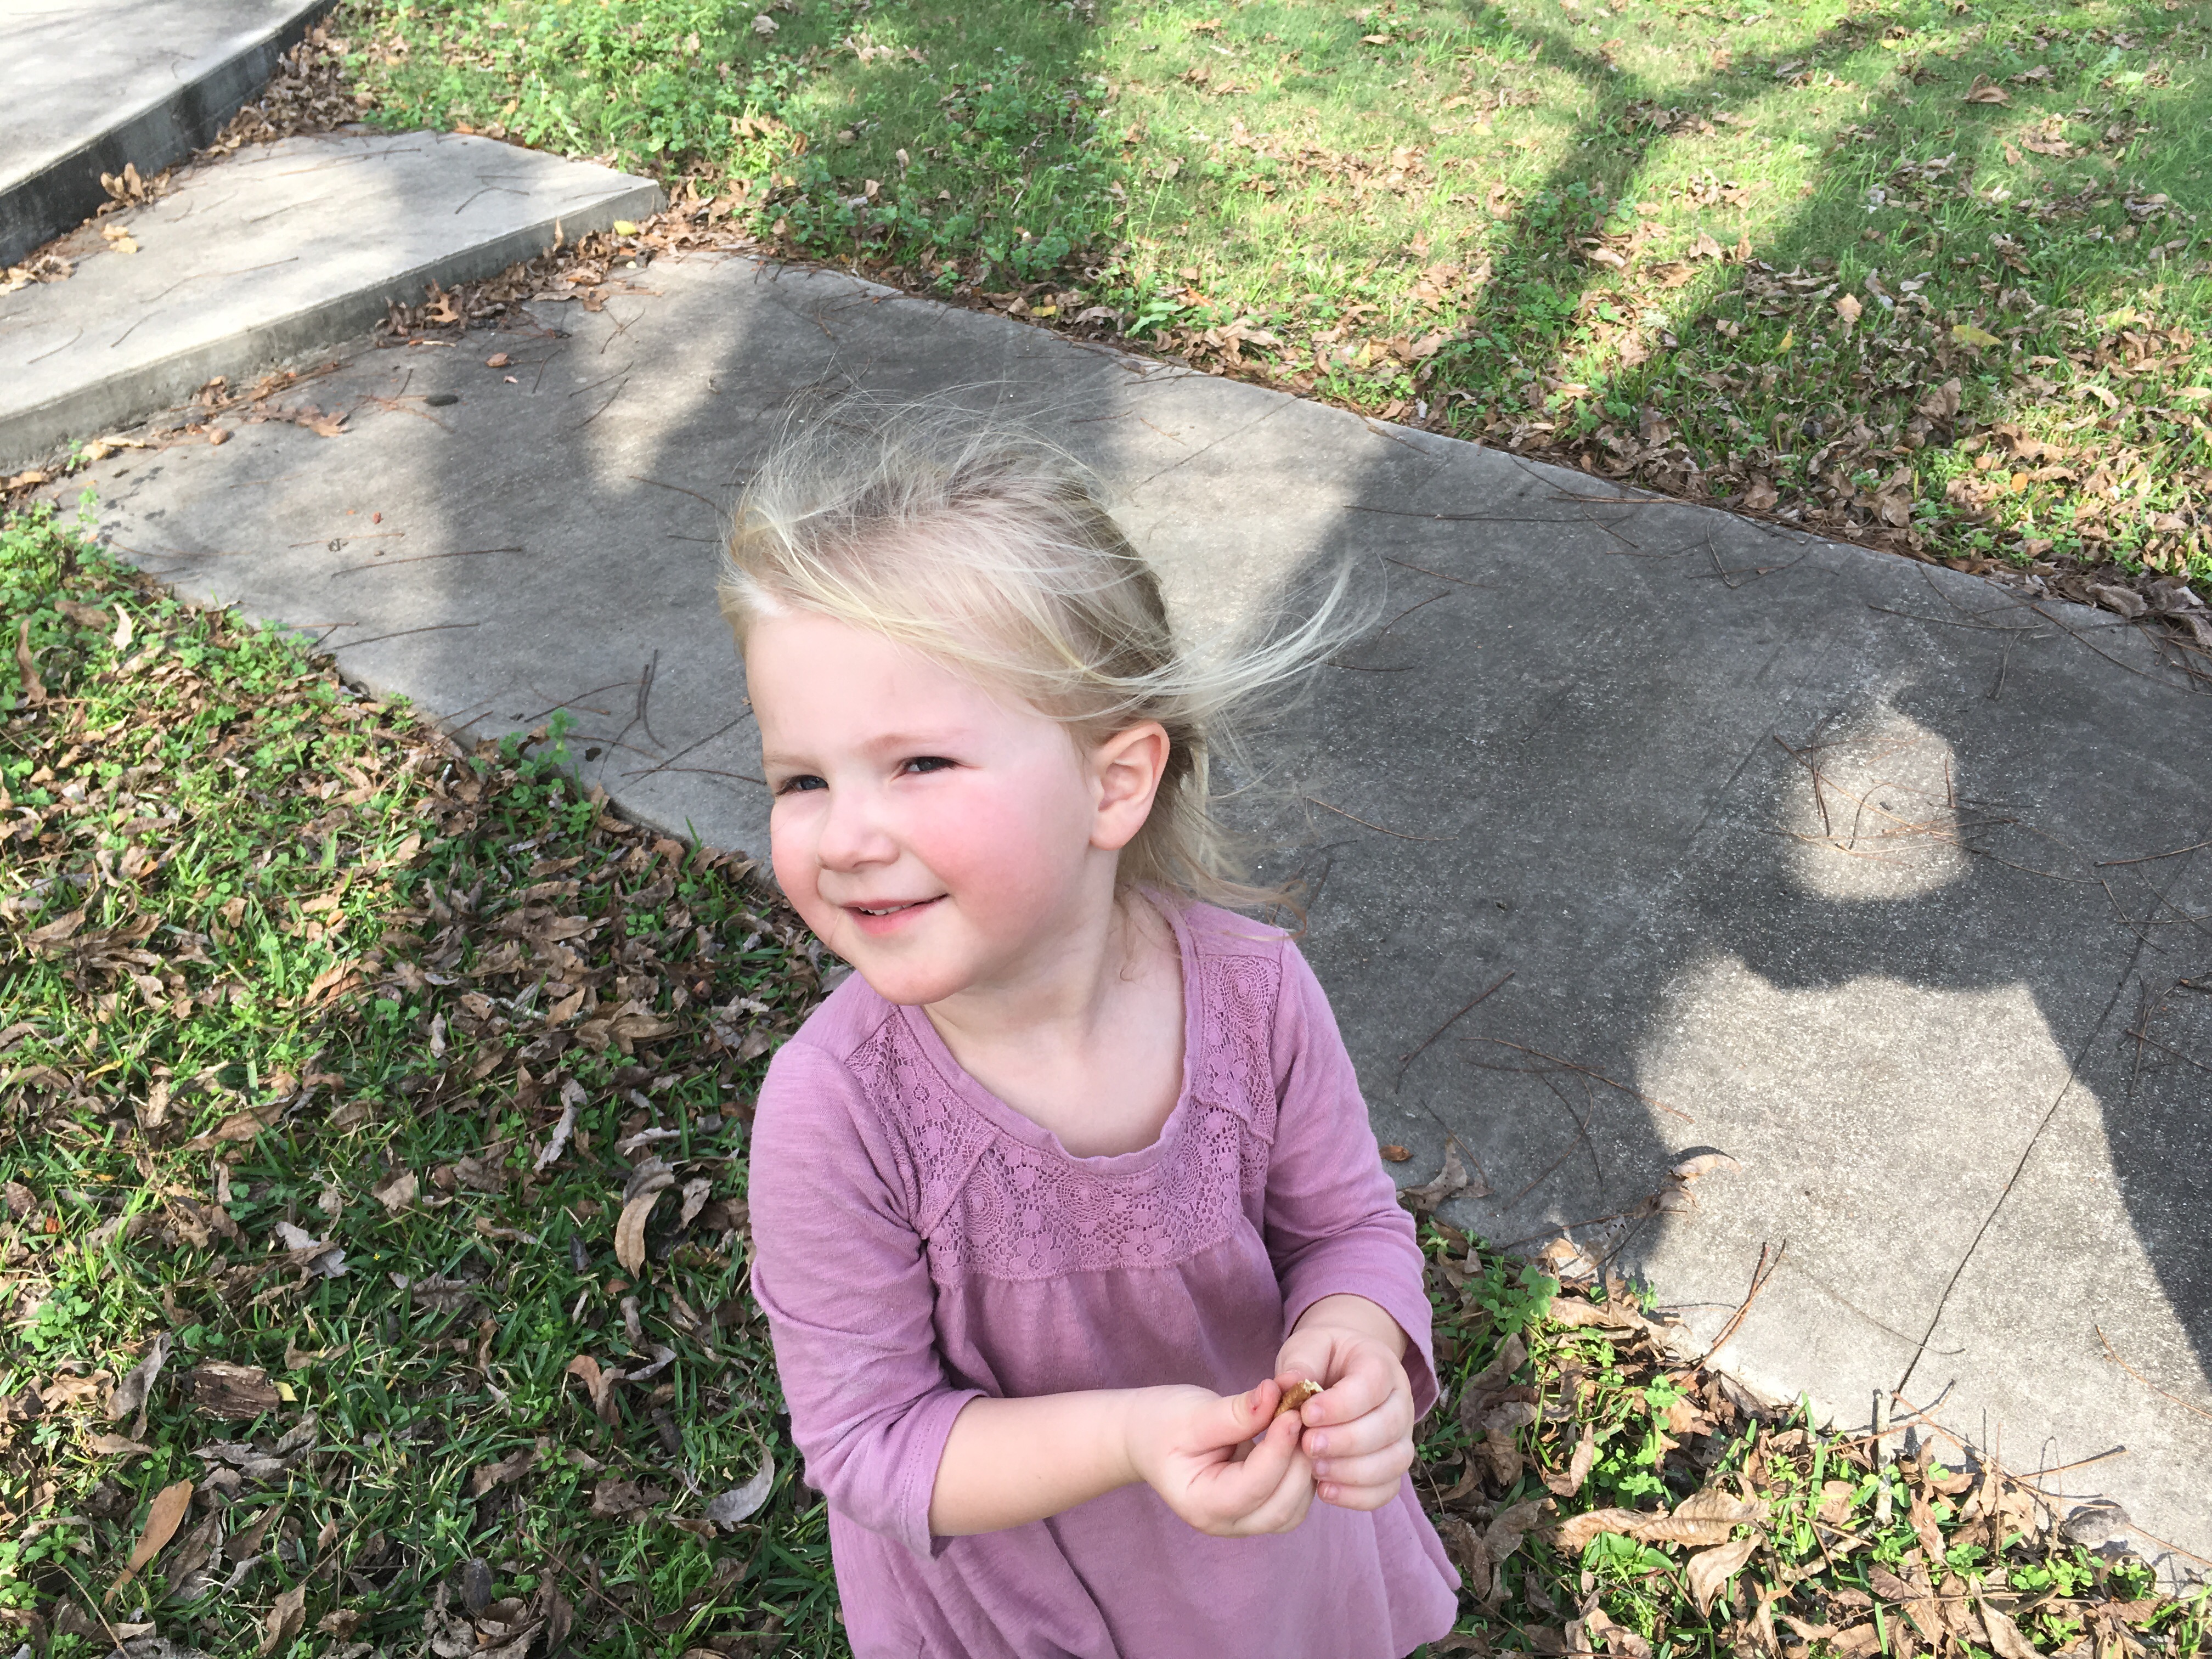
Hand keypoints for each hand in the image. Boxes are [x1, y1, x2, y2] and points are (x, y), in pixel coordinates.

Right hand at [1121, 1381, 1313, 1536]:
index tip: (1292, 1410)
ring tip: (1300, 1426)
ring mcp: (1245, 1521)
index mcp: (1201, 1504)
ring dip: (1305, 1468)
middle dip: (1298, 1460)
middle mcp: (1226, 1523)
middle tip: (1303, 1415)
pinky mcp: (1259, 1509)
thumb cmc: (1163, 1425)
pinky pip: (1294, 1500)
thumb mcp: (1192, 1414)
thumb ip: (1235, 1412)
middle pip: (1281, 1506)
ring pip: (1294, 1508)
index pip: (1253, 1486)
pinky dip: (1302, 1473)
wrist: (1149, 1438)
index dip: (1279, 1448)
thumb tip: (1275, 1395)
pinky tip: (1296, 1441)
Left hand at [1275, 1304, 1416, 1511]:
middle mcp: (1400, 1401)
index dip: (1340, 1405)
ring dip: (1353, 1471)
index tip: (1306, 1414)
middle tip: (1308, 1445)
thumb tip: (1290, 1384)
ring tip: (1314, 1470)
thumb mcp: (1307, 1347)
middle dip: (1345, 1441)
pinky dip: (1359, 1496)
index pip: (1372, 1386)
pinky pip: (1388, 1489)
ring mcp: (1401, 1436)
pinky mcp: (1391, 1465)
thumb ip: (1300, 1363)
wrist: (1340, 1371)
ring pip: (1393, 1462)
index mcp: (1380, 1365)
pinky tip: (1325, 1491)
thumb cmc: (1322, 1358)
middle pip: (1388, 1427)